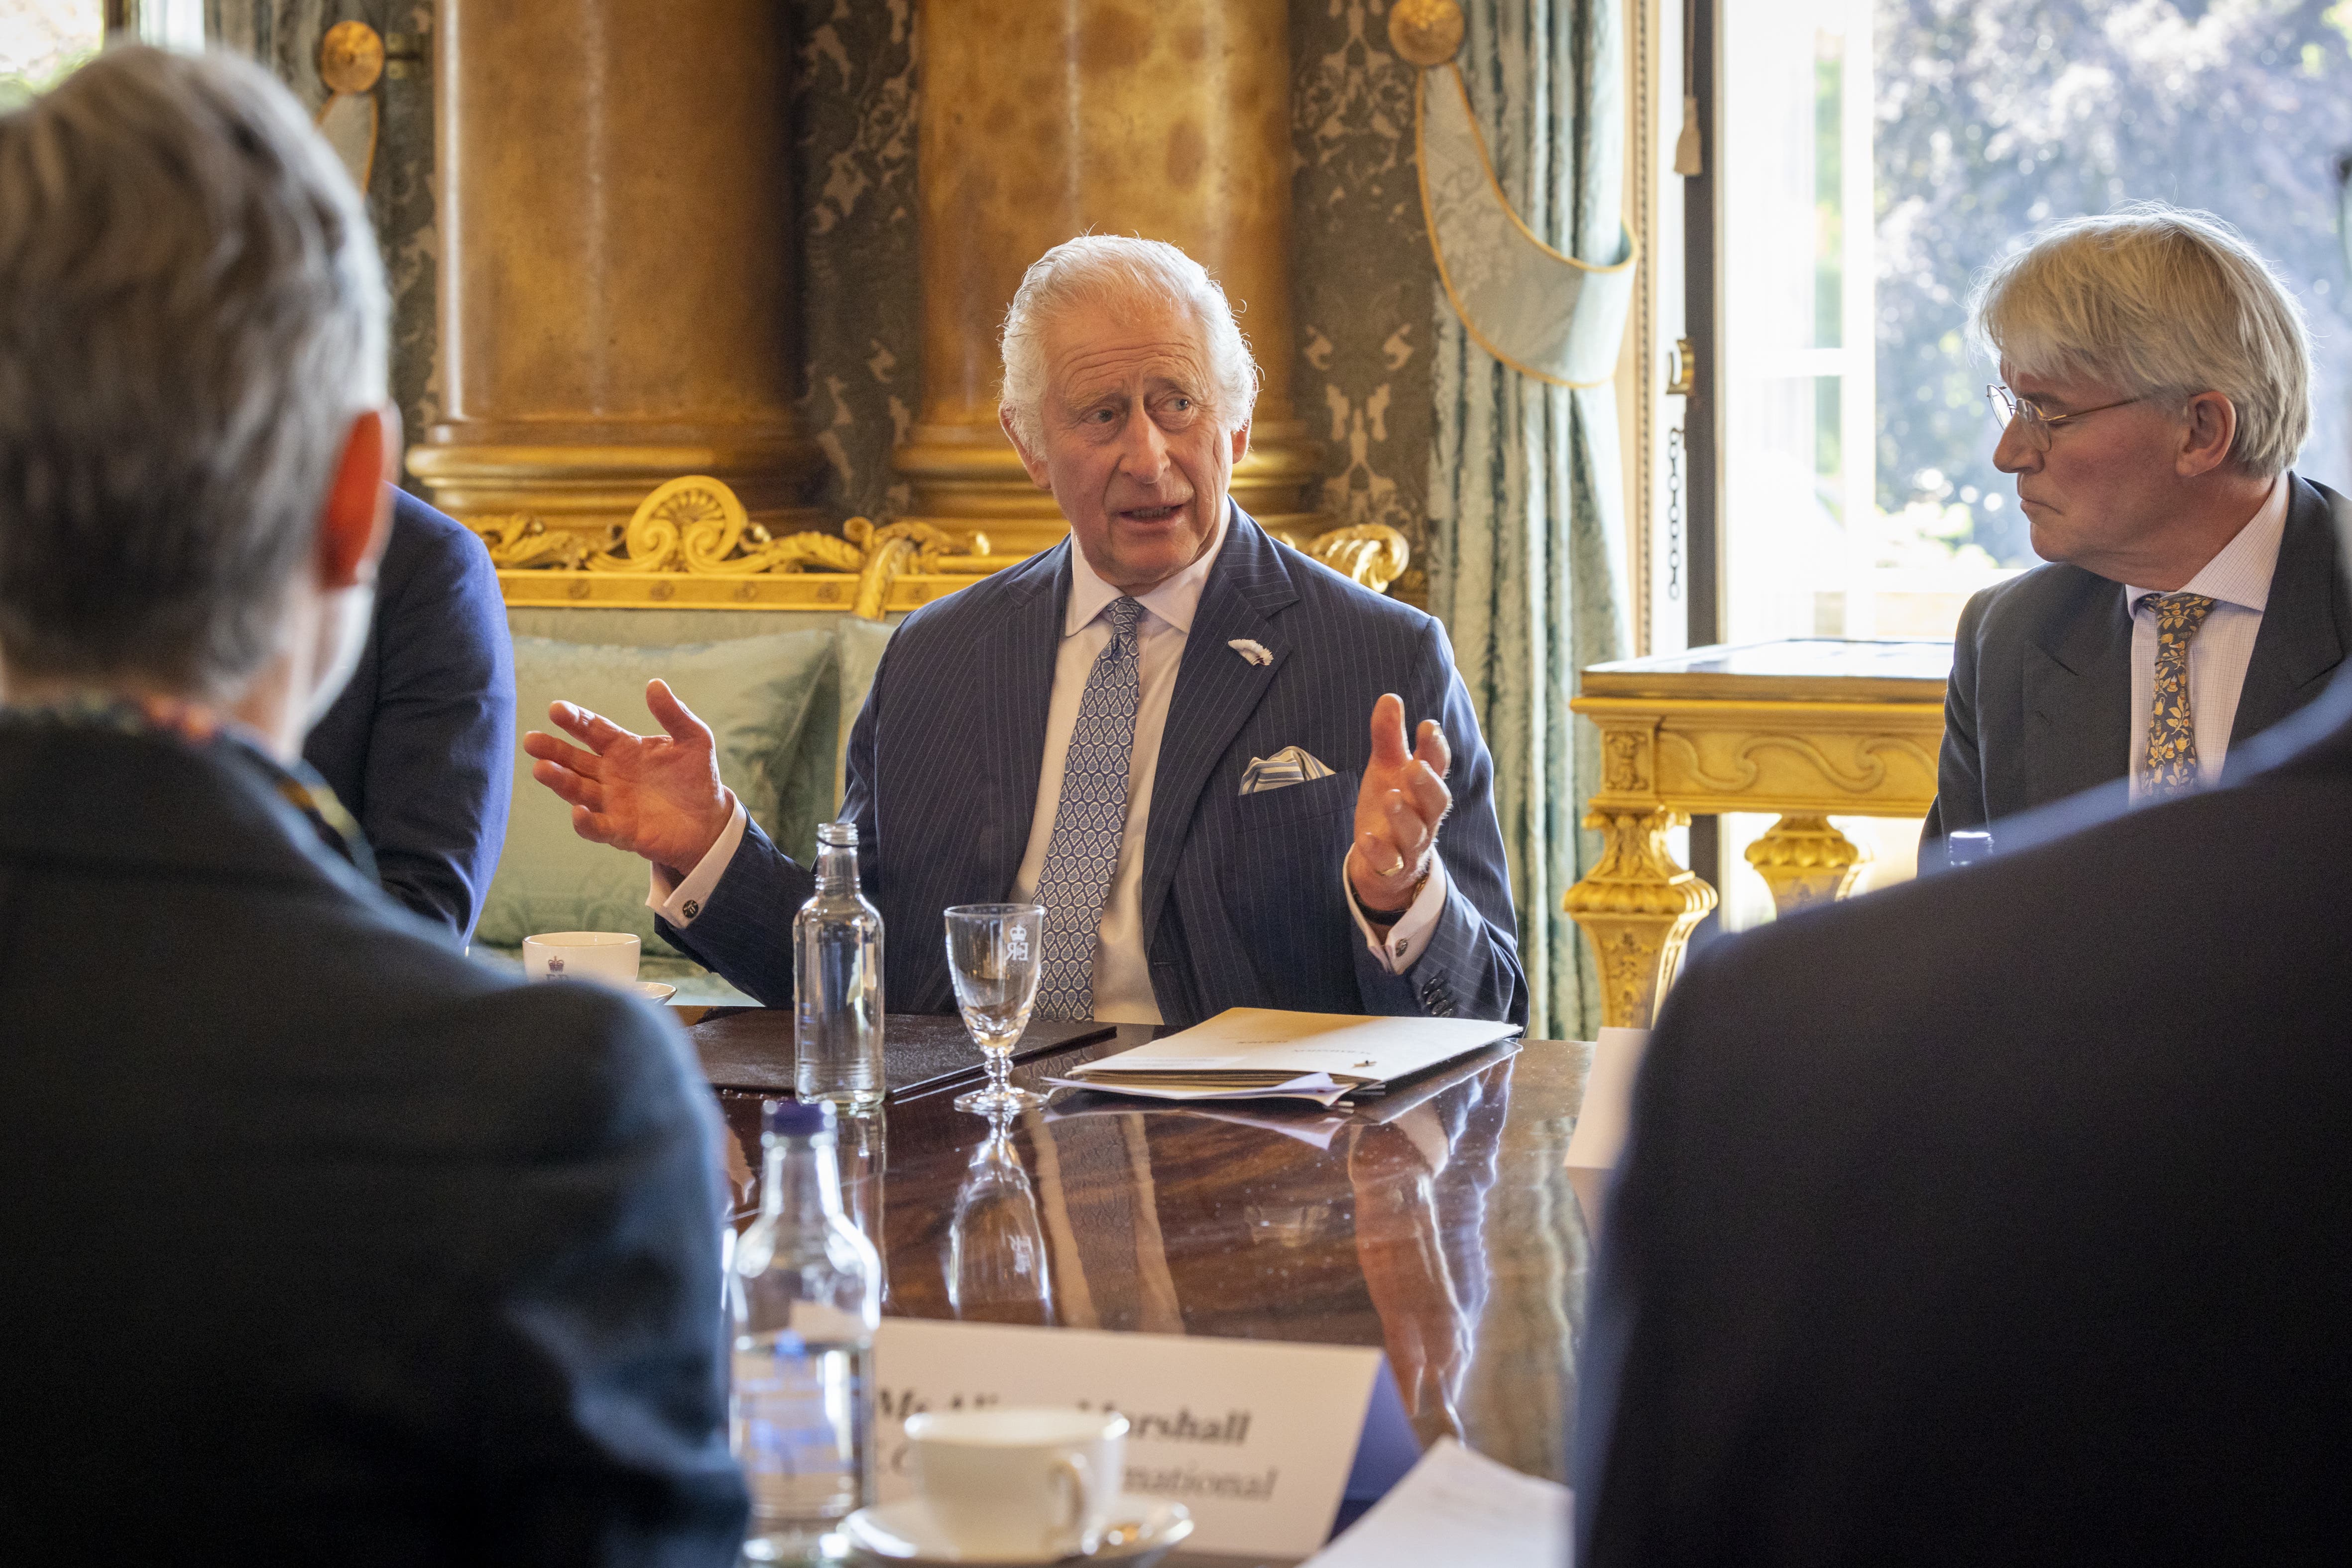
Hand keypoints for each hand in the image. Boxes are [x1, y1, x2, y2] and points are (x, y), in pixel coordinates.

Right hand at [521, 679, 734, 876]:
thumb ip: (674, 714)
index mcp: (623, 748)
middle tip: (531, 740)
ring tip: (542, 769)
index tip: (556, 709)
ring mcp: (612, 803)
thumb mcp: (694, 739)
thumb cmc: (696, 776)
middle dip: (553, 750)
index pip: (593, 730)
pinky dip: (586, 822)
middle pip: (575, 759)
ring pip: (579, 791)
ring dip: (560, 781)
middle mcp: (610, 774)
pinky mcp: (621, 831)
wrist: (710, 819)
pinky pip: (598, 827)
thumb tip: (655, 684)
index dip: (575, 720)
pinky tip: (577, 812)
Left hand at [1349, 692, 1450, 918]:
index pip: (1438, 767)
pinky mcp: (1392, 867)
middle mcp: (1424, 817)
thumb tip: (1390, 697)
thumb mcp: (1387, 770)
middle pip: (1437, 802)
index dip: (1436, 748)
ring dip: (1404, 815)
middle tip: (1415, 766)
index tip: (1427, 726)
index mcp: (1424, 788)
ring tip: (1391, 796)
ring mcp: (1410, 845)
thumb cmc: (1392, 806)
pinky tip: (1366, 837)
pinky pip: (1390, 862)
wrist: (1386, 866)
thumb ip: (1389, 737)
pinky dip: (1379, 851)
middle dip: (1428, 784)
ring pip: (1415, 833)